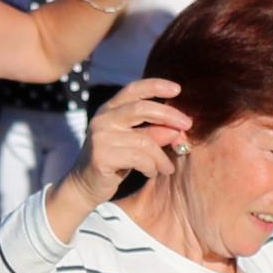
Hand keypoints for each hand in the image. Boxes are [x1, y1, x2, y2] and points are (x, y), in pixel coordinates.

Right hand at [79, 77, 186, 200]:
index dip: (156, 86)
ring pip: (145, 141)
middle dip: (168, 115)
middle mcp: (103, 119)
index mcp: (110, 110)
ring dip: (161, 156)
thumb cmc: (115, 162)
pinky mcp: (101, 156)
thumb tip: (177, 128)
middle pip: (141, 109)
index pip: (133, 90)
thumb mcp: (136, 144)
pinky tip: (151, 172)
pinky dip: (151, 167)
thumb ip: (154, 133)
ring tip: (167, 168)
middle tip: (187, 125)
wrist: (85, 186)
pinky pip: (138, 159)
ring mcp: (100, 137)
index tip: (177, 89)